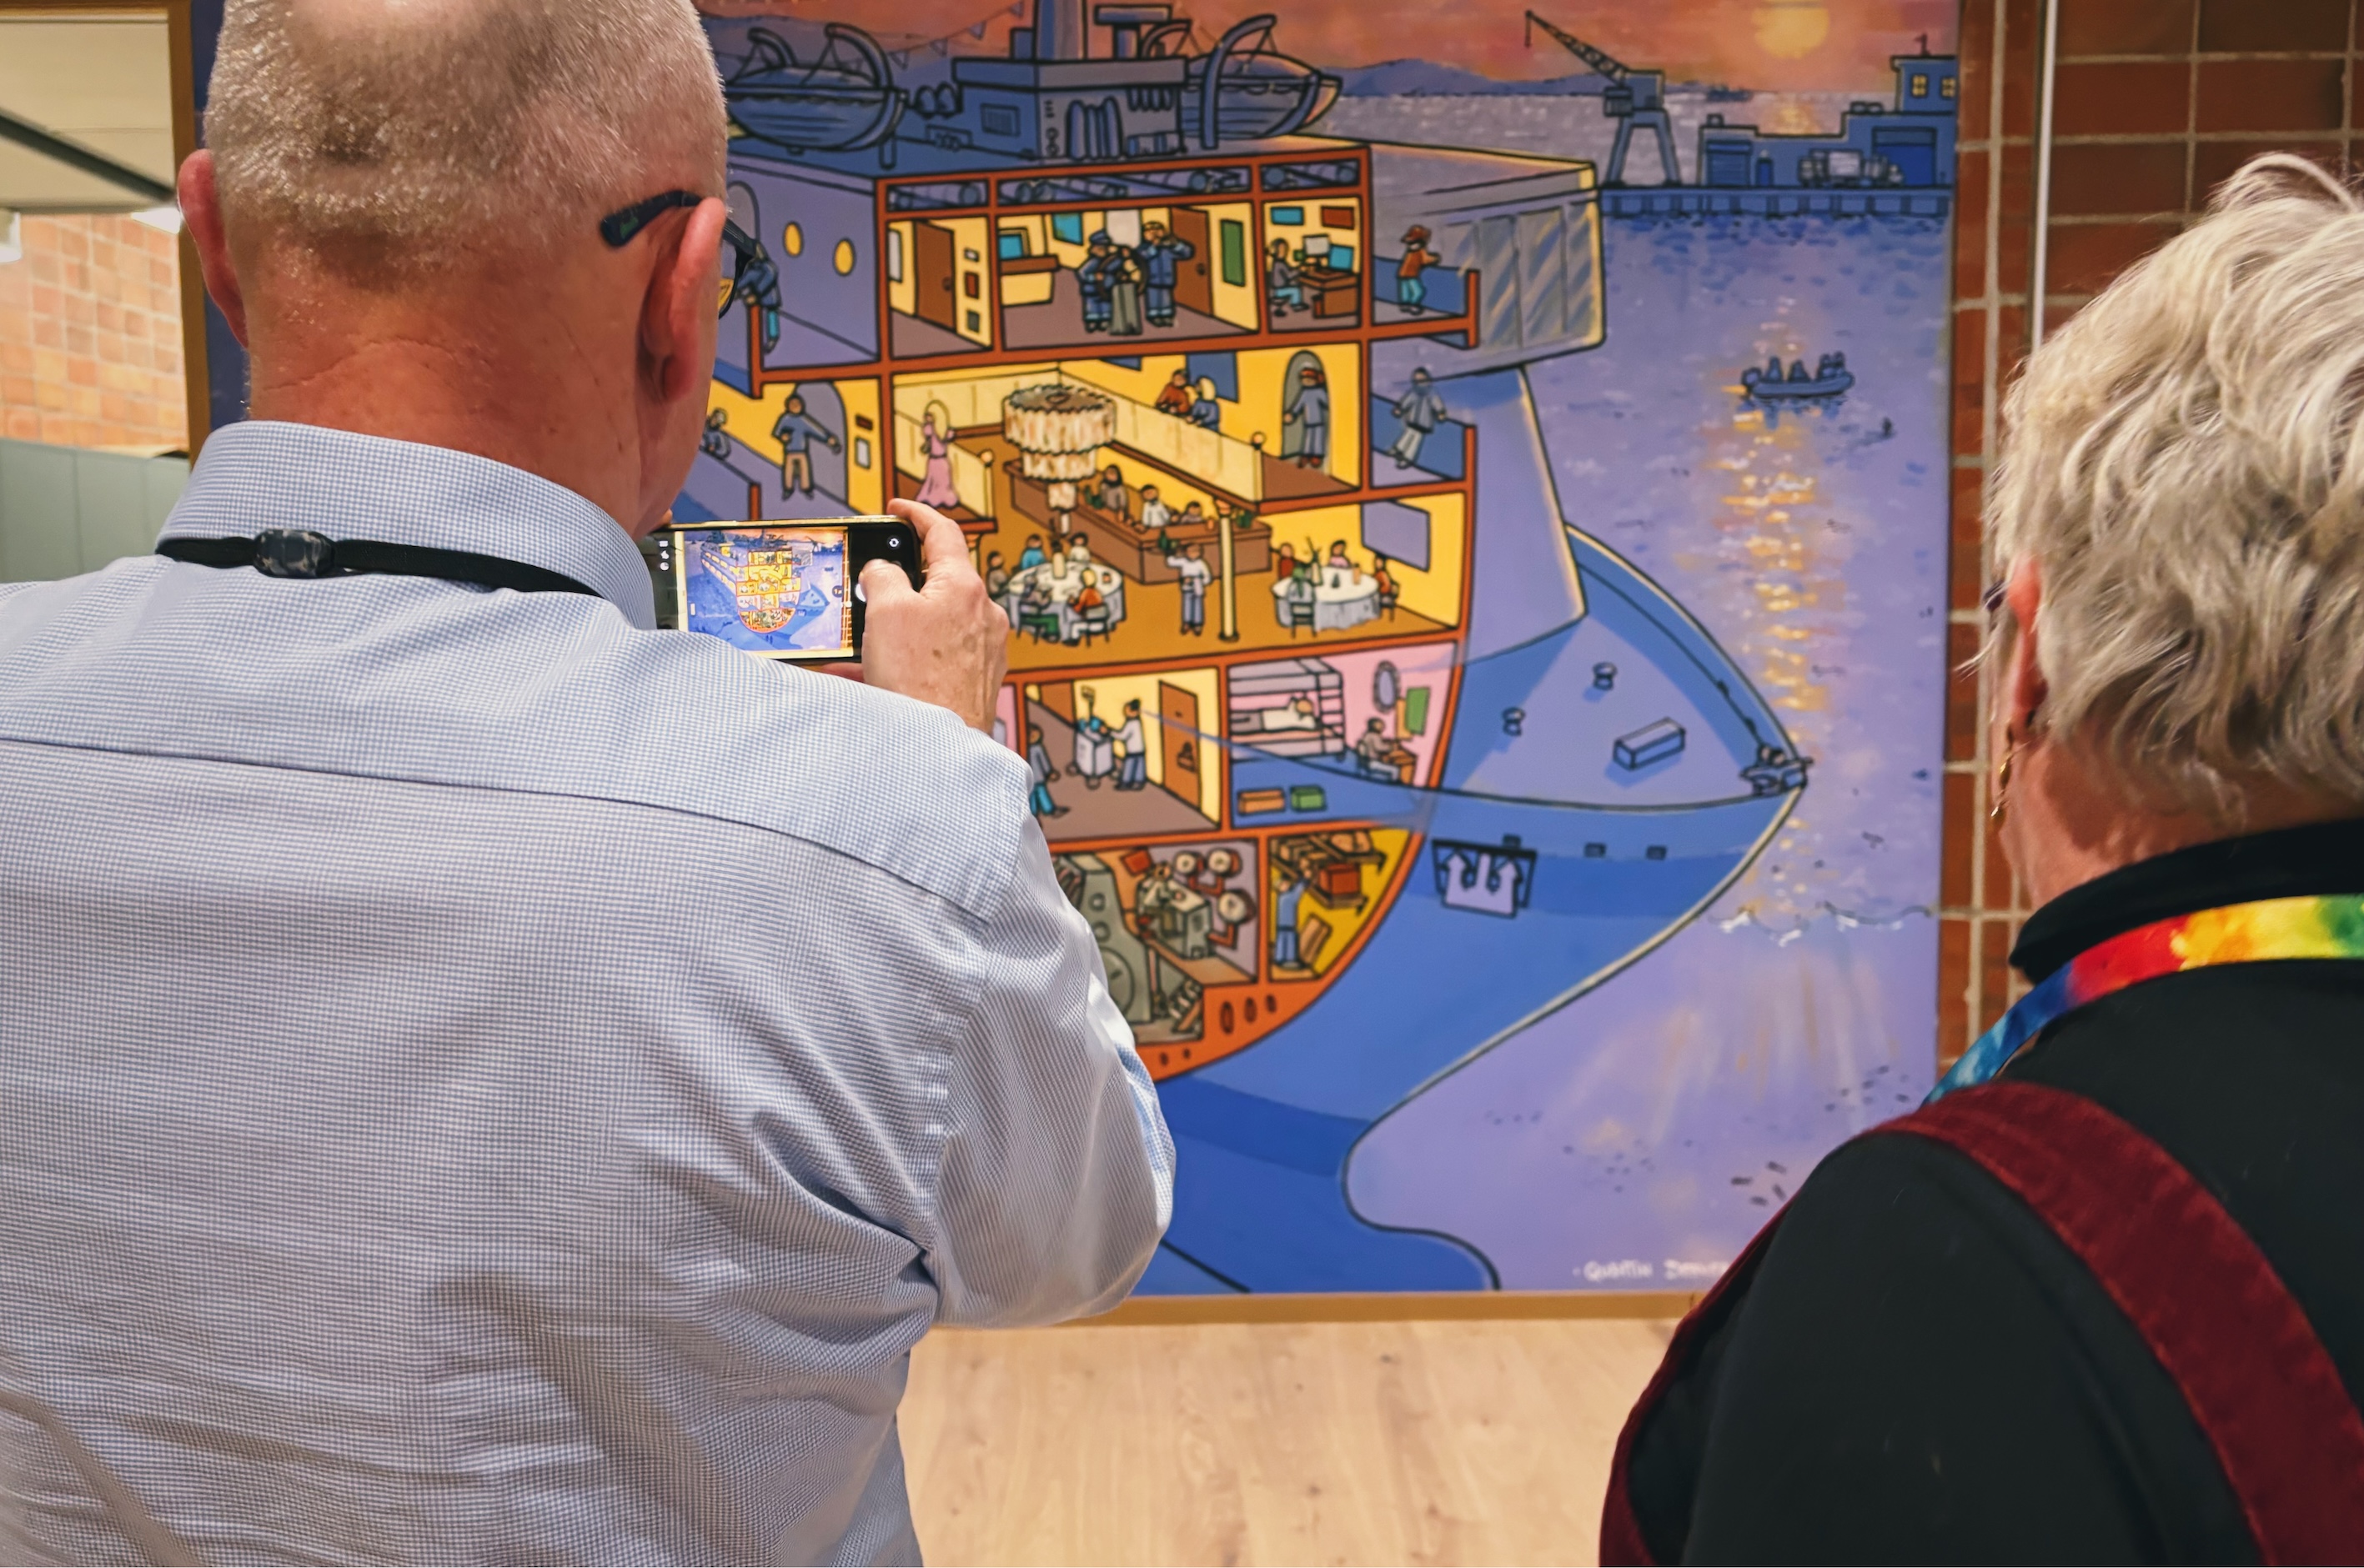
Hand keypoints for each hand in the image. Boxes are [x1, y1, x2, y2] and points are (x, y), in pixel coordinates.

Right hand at [855, 498, 1006, 731]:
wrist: (941, 748)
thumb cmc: (921, 684)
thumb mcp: (885, 612)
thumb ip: (882, 576)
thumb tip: (882, 571)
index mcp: (965, 586)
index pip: (943, 531)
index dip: (916, 515)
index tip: (899, 511)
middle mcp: (983, 614)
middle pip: (938, 580)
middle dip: (900, 584)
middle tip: (872, 587)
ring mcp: (984, 648)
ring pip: (933, 622)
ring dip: (897, 629)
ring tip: (864, 647)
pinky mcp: (977, 678)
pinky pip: (935, 656)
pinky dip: (906, 658)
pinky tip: (876, 676)